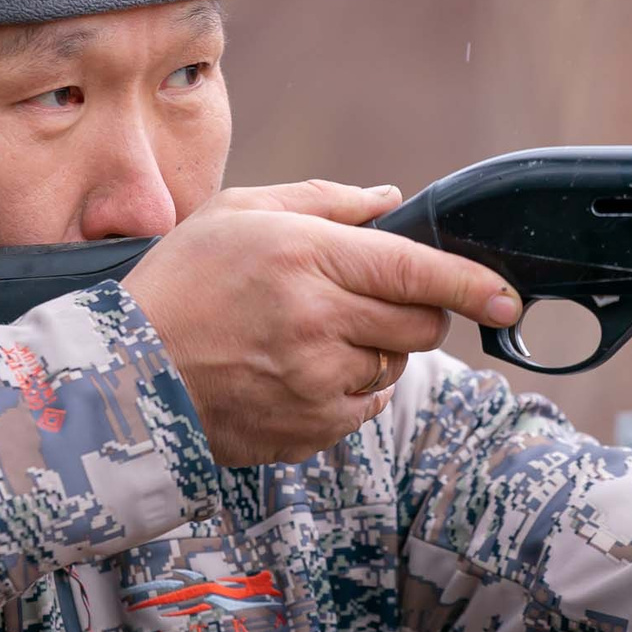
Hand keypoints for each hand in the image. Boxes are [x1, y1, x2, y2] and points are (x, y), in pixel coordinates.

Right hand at [123, 181, 520, 464]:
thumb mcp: (239, 214)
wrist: (124, 376)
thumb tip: (391, 203)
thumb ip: (324, 202)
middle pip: (420, 326)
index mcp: (305, 258)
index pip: (417, 272)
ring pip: (393, 367)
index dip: (473, 284)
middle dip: (414, 313)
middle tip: (367, 302)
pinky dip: (348, 389)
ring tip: (311, 336)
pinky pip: (363, 407)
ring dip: (374, 351)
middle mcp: (318, 322)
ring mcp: (314, 383)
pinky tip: (298, 372)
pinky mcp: (308, 430)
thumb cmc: (179, 285)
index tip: (507, 298)